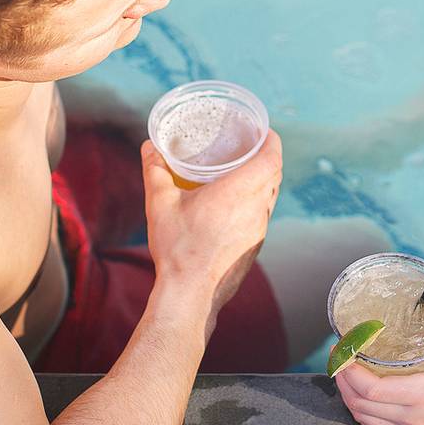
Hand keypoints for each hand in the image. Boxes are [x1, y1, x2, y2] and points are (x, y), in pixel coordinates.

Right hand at [142, 131, 282, 314]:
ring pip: (271, 196)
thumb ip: (155, 170)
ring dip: (264, 180)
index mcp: (237, 192)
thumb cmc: (177, 248)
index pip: (271, 158)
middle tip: (252, 146)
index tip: (265, 131)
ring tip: (245, 171)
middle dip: (268, 156)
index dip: (272, 141)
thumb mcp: (159, 204)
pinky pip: (263, 214)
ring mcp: (258, 229)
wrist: (190, 293)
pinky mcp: (255, 245)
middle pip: (275, 175)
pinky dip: (257, 201)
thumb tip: (148, 146)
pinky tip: (237, 204)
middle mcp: (255, 209)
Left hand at [334, 329, 423, 424]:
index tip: (343, 347)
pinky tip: (362, 398)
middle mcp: (411, 418)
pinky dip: (362, 413)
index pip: (369, 388)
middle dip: (342, 379)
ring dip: (349, 396)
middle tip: (340, 355)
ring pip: (364, 419)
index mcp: (422, 397)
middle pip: (359, 404)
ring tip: (346, 373)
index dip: (349, 368)